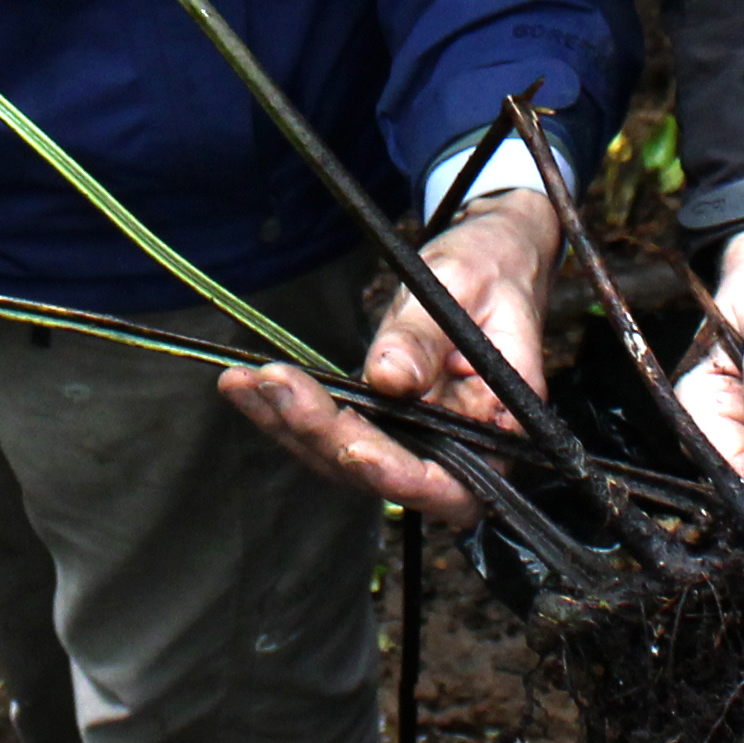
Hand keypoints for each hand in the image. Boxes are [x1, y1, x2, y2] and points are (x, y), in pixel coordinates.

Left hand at [218, 192, 563, 527]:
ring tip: (245, 384)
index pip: (452, 484)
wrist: (489, 258)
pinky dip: (286, 409)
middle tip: (277, 387)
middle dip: (324, 436)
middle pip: (385, 476)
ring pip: (346, 459)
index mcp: (499, 428)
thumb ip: (426, 337)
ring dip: (290, 426)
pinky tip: (244, 384)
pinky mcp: (381, 421)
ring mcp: (414, 439)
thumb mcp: (462, 287)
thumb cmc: (490, 270)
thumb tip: (389, 375)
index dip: (401, 475)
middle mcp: (456, 448)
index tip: (354, 448)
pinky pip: (333, 427)